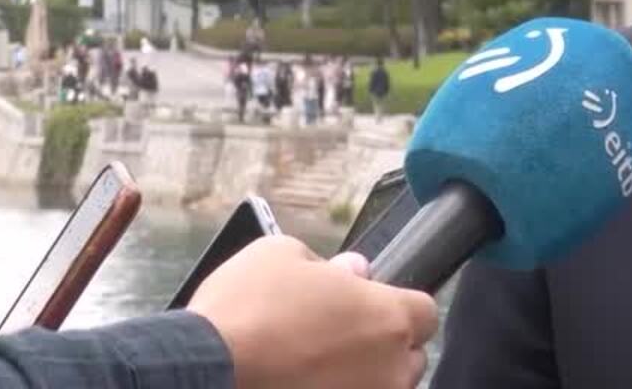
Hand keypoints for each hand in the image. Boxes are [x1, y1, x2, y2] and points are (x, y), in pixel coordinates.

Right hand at [188, 234, 440, 388]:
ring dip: (361, 379)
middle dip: (383, 348)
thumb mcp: (281, 256)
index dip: (399, 306)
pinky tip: (301, 383)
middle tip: (337, 340)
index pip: (425, 312)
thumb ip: (330, 264)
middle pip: (408, 358)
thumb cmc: (247, 308)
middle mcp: (390, 367)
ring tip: (316, 370)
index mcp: (388, 316)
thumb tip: (354, 270)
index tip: (367, 306)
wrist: (205, 371)